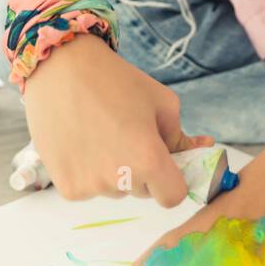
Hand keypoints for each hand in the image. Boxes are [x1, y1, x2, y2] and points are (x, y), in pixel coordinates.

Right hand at [22, 32, 213, 203]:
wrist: (62, 68)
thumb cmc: (116, 80)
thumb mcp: (161, 102)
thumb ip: (181, 136)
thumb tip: (202, 150)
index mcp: (148, 159)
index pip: (172, 196)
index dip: (172, 180)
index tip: (164, 164)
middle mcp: (119, 179)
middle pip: (143, 191)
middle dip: (143, 170)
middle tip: (128, 136)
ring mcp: (90, 186)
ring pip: (115, 190)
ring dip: (115, 171)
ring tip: (101, 133)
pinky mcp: (66, 187)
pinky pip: (90, 188)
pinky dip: (90, 172)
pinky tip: (82, 141)